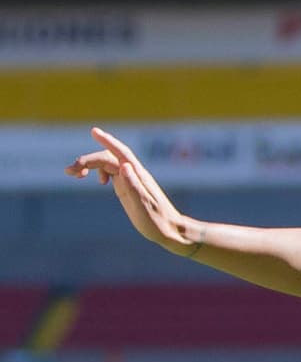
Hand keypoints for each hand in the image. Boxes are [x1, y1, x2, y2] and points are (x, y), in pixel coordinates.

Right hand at [66, 128, 201, 254]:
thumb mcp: (144, 205)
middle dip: (87, 160)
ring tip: (74, 174)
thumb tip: (124, 166)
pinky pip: (112, 173)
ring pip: (107, 164)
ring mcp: (130, 180)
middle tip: (69, 171)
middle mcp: (134, 174)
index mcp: (137, 175)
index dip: (107, 141)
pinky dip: (100, 172)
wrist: (170, 230)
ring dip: (90, 165)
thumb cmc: (158, 220)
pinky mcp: (128, 188)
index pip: (120, 153)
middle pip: (108, 158)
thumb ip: (134, 185)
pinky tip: (98, 181)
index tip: (94, 131)